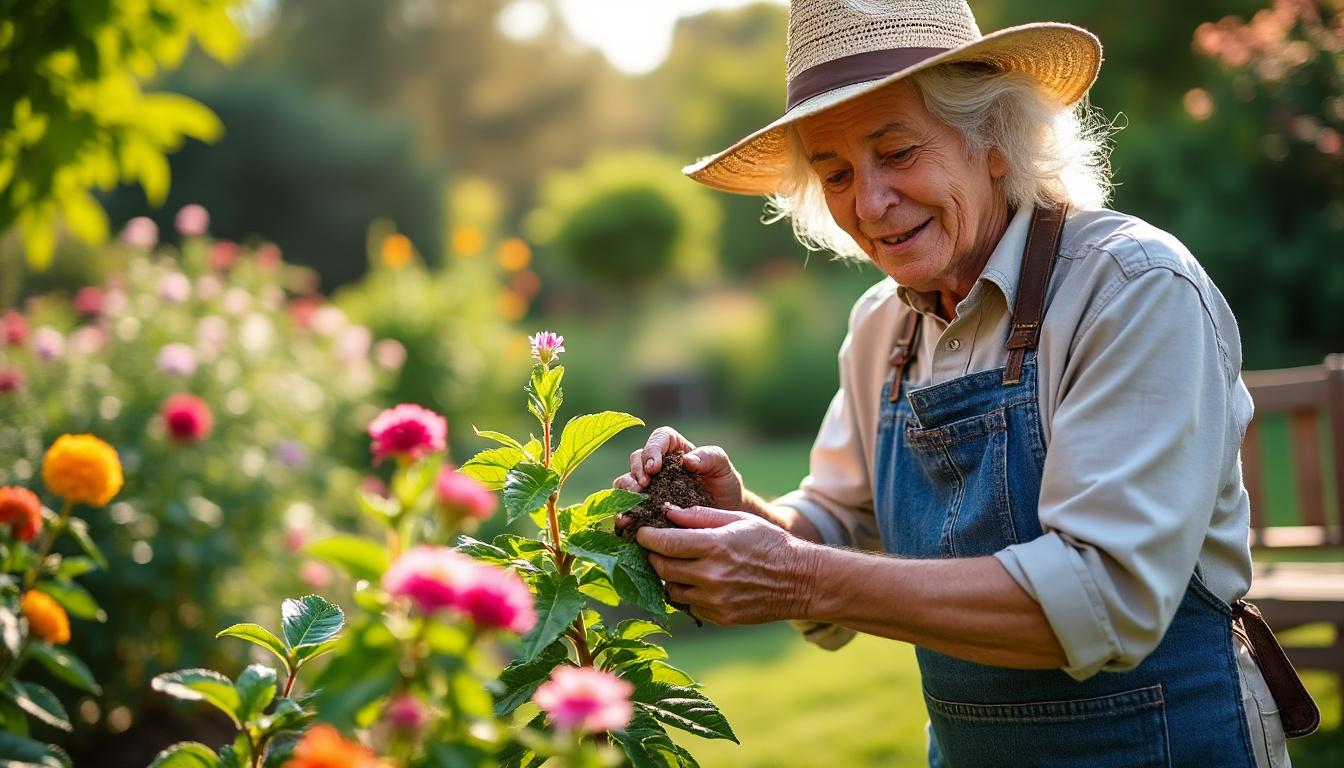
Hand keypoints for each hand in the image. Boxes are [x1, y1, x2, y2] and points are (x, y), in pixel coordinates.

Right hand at [613, 426, 743, 511]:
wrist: (723, 516)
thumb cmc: (724, 485)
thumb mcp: (723, 467)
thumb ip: (710, 457)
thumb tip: (687, 460)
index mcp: (674, 448)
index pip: (658, 438)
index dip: (652, 450)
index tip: (654, 467)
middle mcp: (657, 465)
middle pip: (637, 459)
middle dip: (636, 471)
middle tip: (642, 486)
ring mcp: (648, 486)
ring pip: (625, 481)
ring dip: (624, 491)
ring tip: (632, 503)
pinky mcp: (644, 506)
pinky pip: (626, 506)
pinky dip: (623, 512)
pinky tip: (625, 523)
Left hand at [636, 504, 818, 625]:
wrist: (799, 581)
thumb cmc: (768, 543)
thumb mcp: (738, 519)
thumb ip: (700, 516)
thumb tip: (668, 512)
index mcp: (715, 546)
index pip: (665, 543)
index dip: (647, 536)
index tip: (642, 532)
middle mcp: (711, 576)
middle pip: (662, 568)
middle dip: (655, 556)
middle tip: (658, 547)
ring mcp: (715, 601)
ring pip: (672, 590)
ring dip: (670, 576)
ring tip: (683, 564)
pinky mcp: (719, 618)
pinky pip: (689, 606)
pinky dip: (688, 594)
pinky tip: (700, 582)